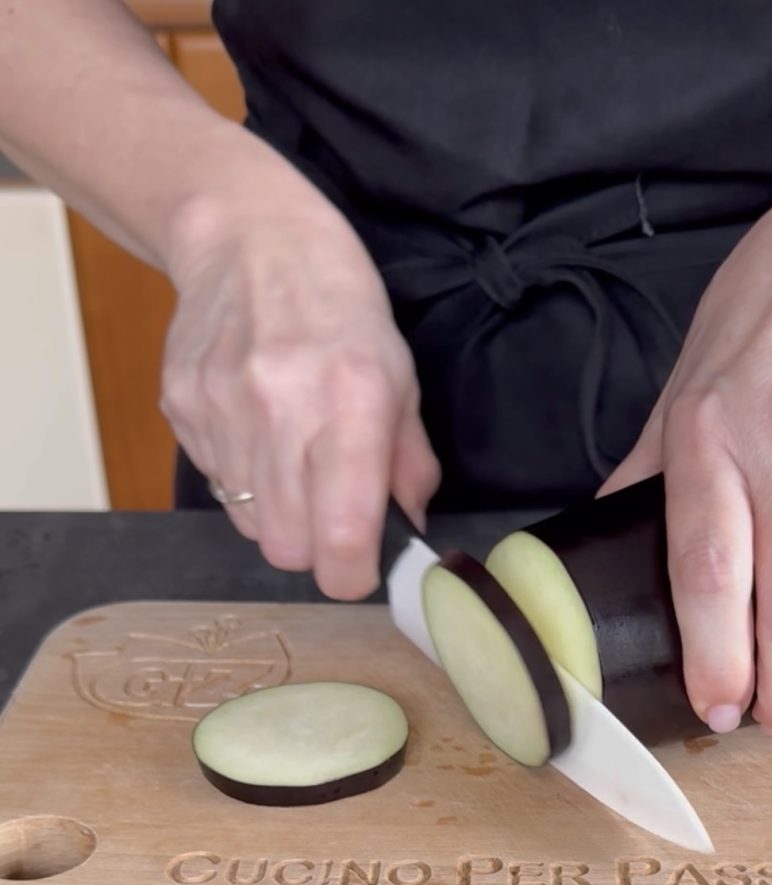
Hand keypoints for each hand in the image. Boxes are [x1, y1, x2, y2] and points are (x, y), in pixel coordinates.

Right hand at [160, 171, 439, 599]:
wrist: (250, 241)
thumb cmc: (344, 310)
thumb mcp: (401, 378)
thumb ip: (409, 464)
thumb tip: (408, 532)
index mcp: (352, 402)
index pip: (342, 537)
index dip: (353, 573)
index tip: (363, 569)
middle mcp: (281, 411)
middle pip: (288, 550)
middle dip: (316, 550)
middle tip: (333, 518)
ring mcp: (221, 410)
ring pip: (250, 526)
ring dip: (280, 516)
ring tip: (296, 461)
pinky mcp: (180, 408)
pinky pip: (216, 485)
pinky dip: (244, 481)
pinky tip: (259, 432)